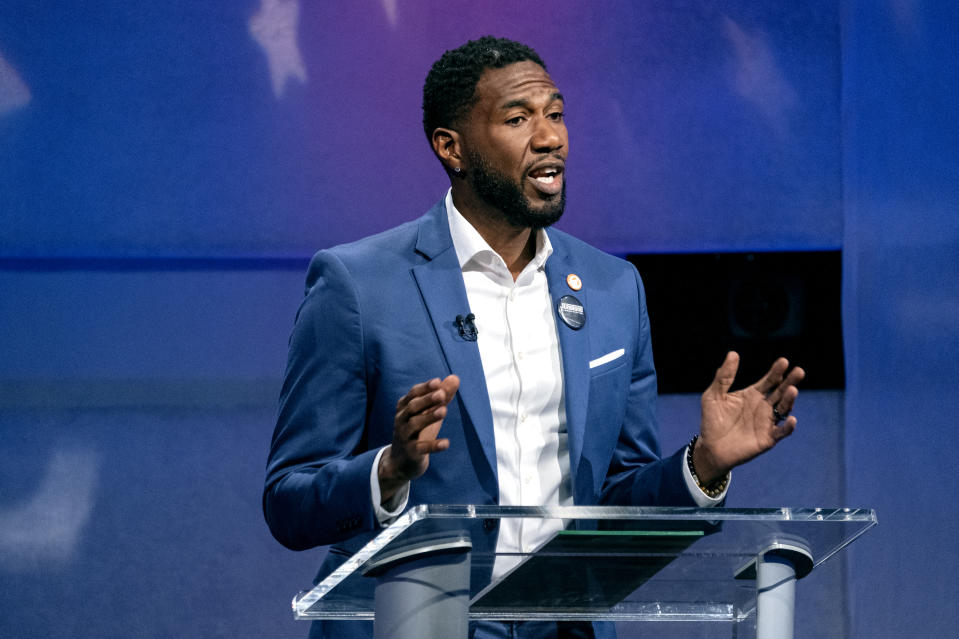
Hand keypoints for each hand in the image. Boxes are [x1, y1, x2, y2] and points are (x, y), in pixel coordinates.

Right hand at [378, 375, 459, 500]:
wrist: (400, 462)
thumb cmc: (417, 432)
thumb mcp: (429, 413)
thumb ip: (442, 396)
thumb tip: (455, 378)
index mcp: (404, 409)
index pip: (413, 395)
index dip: (425, 388)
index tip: (438, 382)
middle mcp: (401, 420)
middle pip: (412, 407)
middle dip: (427, 399)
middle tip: (442, 394)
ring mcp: (404, 437)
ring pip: (414, 425)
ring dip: (429, 417)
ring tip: (444, 411)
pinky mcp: (411, 453)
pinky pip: (421, 448)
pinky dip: (433, 445)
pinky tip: (446, 443)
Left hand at [693, 352, 803, 483]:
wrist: (710, 447)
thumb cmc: (712, 420)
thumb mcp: (713, 395)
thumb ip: (724, 376)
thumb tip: (733, 353)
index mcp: (752, 394)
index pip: (769, 380)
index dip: (777, 371)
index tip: (784, 361)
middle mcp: (763, 407)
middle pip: (781, 391)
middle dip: (790, 381)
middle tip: (798, 371)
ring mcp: (767, 422)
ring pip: (784, 409)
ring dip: (789, 400)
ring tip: (792, 390)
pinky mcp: (768, 438)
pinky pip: (781, 432)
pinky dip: (788, 427)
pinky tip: (792, 419)